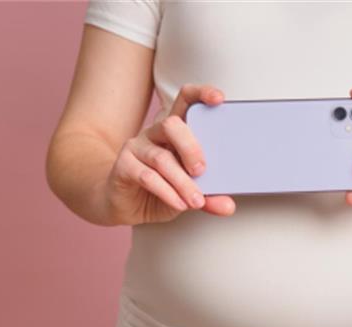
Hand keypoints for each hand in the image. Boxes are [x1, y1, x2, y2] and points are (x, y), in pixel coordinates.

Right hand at [103, 84, 235, 224]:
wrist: (123, 205)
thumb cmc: (159, 191)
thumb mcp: (188, 194)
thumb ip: (208, 197)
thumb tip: (228, 206)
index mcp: (175, 132)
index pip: (186, 101)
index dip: (201, 94)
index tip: (219, 99)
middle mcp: (155, 133)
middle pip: (172, 125)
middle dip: (191, 147)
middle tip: (202, 171)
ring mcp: (137, 147)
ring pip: (162, 158)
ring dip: (182, 181)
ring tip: (196, 200)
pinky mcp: (124, 166)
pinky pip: (147, 176)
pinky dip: (167, 191)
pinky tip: (178, 203)